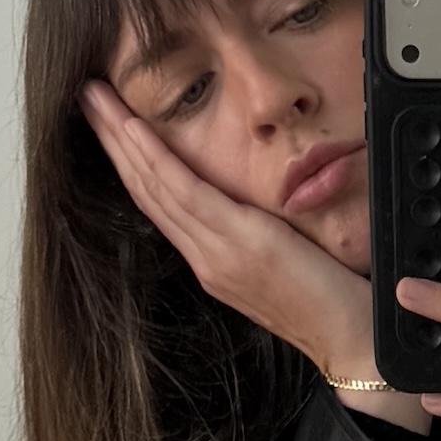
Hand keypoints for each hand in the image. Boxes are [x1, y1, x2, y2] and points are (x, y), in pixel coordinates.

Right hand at [80, 80, 414, 419]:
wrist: (356, 344)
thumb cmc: (333, 303)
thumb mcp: (287, 259)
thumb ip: (260, 233)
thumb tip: (255, 202)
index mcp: (214, 260)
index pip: (160, 201)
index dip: (128, 159)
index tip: (106, 121)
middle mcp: (207, 258)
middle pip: (145, 189)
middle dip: (110, 140)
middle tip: (84, 96)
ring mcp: (218, 254)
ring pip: (155, 187)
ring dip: (120, 139)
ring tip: (95, 99)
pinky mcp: (240, 247)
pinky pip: (187, 196)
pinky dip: (156, 160)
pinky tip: (133, 130)